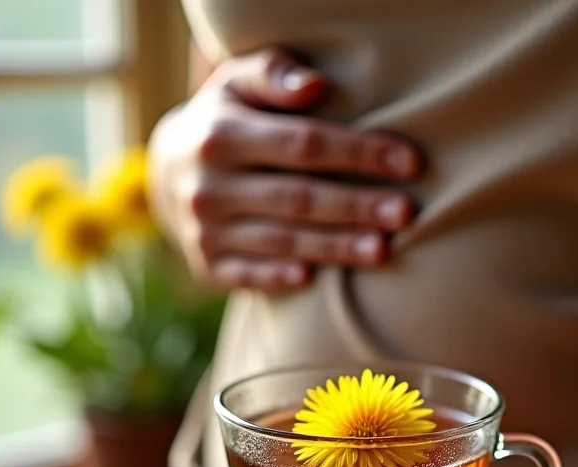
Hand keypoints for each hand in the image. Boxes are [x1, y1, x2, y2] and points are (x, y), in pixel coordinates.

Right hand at [148, 47, 421, 291]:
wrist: (168, 176)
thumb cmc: (225, 122)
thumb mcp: (236, 85)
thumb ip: (273, 75)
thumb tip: (316, 86)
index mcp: (221, 135)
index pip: (302, 144)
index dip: (358, 153)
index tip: (409, 163)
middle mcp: (209, 186)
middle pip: (297, 197)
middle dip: (356, 206)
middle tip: (406, 214)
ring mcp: (206, 231)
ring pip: (281, 240)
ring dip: (334, 247)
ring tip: (383, 250)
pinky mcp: (208, 266)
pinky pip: (248, 276)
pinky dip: (280, 278)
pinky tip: (317, 280)